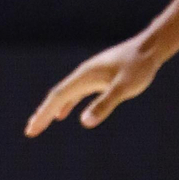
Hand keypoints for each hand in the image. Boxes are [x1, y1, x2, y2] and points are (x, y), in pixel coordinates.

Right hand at [24, 35, 162, 136]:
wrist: (148, 48)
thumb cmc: (138, 68)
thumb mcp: (124, 88)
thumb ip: (104, 104)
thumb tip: (84, 122)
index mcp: (84, 77)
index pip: (57, 98)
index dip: (43, 114)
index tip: (31, 130)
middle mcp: (82, 76)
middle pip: (56, 96)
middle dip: (42, 114)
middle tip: (30, 131)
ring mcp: (88, 76)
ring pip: (64, 95)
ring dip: (51, 110)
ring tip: (40, 123)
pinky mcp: (96, 78)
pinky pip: (74, 94)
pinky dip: (65, 105)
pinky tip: (63, 114)